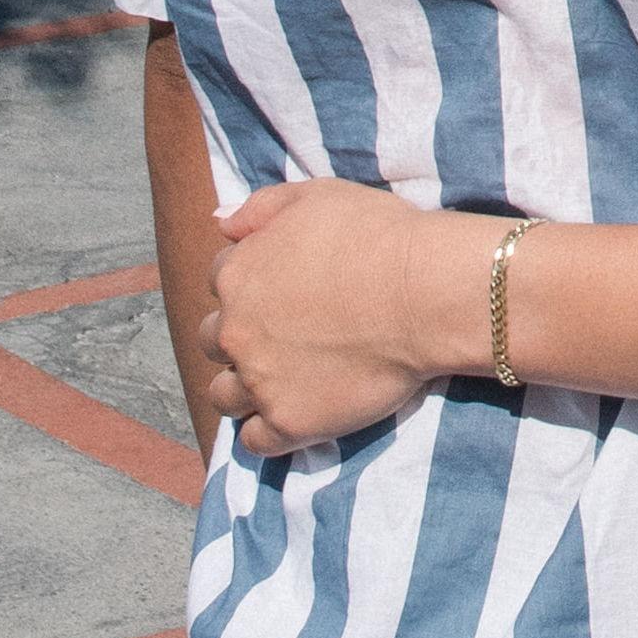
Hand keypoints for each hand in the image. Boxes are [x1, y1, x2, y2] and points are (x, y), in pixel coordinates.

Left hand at [207, 177, 498, 462]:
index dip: (251, 283)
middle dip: (240, 336)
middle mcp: (236, 331)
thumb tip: (220, 223)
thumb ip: (261, 206)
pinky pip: (255, 442)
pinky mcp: (288, 423)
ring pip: (225, 395)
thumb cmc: (377, 236)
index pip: (221, 281)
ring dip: (243, 388)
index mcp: (237, 275)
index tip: (283, 289)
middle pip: (213, 340)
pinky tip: (290, 417)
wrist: (423, 292)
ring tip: (279, 381)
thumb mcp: (317, 196)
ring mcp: (259, 381)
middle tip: (281, 335)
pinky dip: (266, 433)